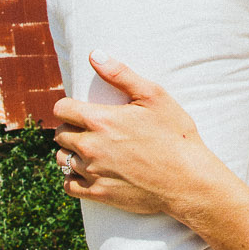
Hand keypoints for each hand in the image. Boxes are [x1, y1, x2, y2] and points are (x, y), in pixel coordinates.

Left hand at [54, 53, 215, 217]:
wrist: (188, 181)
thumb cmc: (175, 135)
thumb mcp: (154, 97)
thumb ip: (121, 74)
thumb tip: (94, 55)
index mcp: (100, 120)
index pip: (62, 109)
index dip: (69, 107)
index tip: (80, 110)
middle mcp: (90, 146)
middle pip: (60, 134)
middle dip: (71, 128)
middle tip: (90, 129)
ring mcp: (93, 172)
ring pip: (62, 159)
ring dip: (71, 153)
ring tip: (88, 150)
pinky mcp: (98, 194)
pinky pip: (68, 185)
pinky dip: (73, 178)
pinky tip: (87, 172)